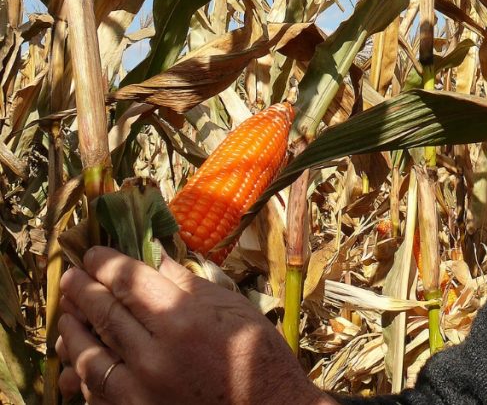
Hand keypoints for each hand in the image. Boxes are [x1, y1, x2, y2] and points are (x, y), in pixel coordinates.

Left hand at [56, 246, 333, 403]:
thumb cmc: (259, 358)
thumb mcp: (233, 310)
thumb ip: (188, 285)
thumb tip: (155, 258)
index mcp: (183, 319)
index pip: (129, 281)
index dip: (106, 264)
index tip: (93, 255)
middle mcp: (155, 354)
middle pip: (105, 313)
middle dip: (83, 291)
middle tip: (72, 277)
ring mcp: (141, 389)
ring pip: (90, 355)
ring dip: (73, 331)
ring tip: (67, 316)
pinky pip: (96, 392)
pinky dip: (82, 374)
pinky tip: (78, 361)